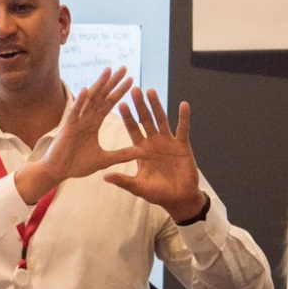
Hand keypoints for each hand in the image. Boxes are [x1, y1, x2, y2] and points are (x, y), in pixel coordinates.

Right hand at [13, 67, 136, 204]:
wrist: (58, 172)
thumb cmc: (77, 164)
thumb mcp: (104, 159)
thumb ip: (122, 155)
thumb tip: (141, 152)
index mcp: (94, 123)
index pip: (109, 103)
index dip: (119, 91)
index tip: (131, 79)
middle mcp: (86, 118)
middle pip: (102, 96)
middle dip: (112, 82)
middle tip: (124, 67)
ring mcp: (76, 121)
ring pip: (90, 99)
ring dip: (99, 85)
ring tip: (108, 70)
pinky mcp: (68, 128)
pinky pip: (75, 112)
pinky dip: (80, 101)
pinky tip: (85, 90)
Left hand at [104, 88, 206, 219]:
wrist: (178, 199)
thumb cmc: (157, 193)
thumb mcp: (138, 187)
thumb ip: (123, 180)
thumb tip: (104, 177)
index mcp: (141, 150)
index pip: (132, 129)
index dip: (127, 117)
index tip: (120, 103)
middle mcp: (153, 142)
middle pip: (145, 120)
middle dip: (139, 105)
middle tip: (134, 89)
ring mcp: (168, 142)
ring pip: (161, 120)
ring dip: (157, 106)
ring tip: (151, 91)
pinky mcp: (182, 145)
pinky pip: (183, 129)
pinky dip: (184, 117)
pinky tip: (183, 104)